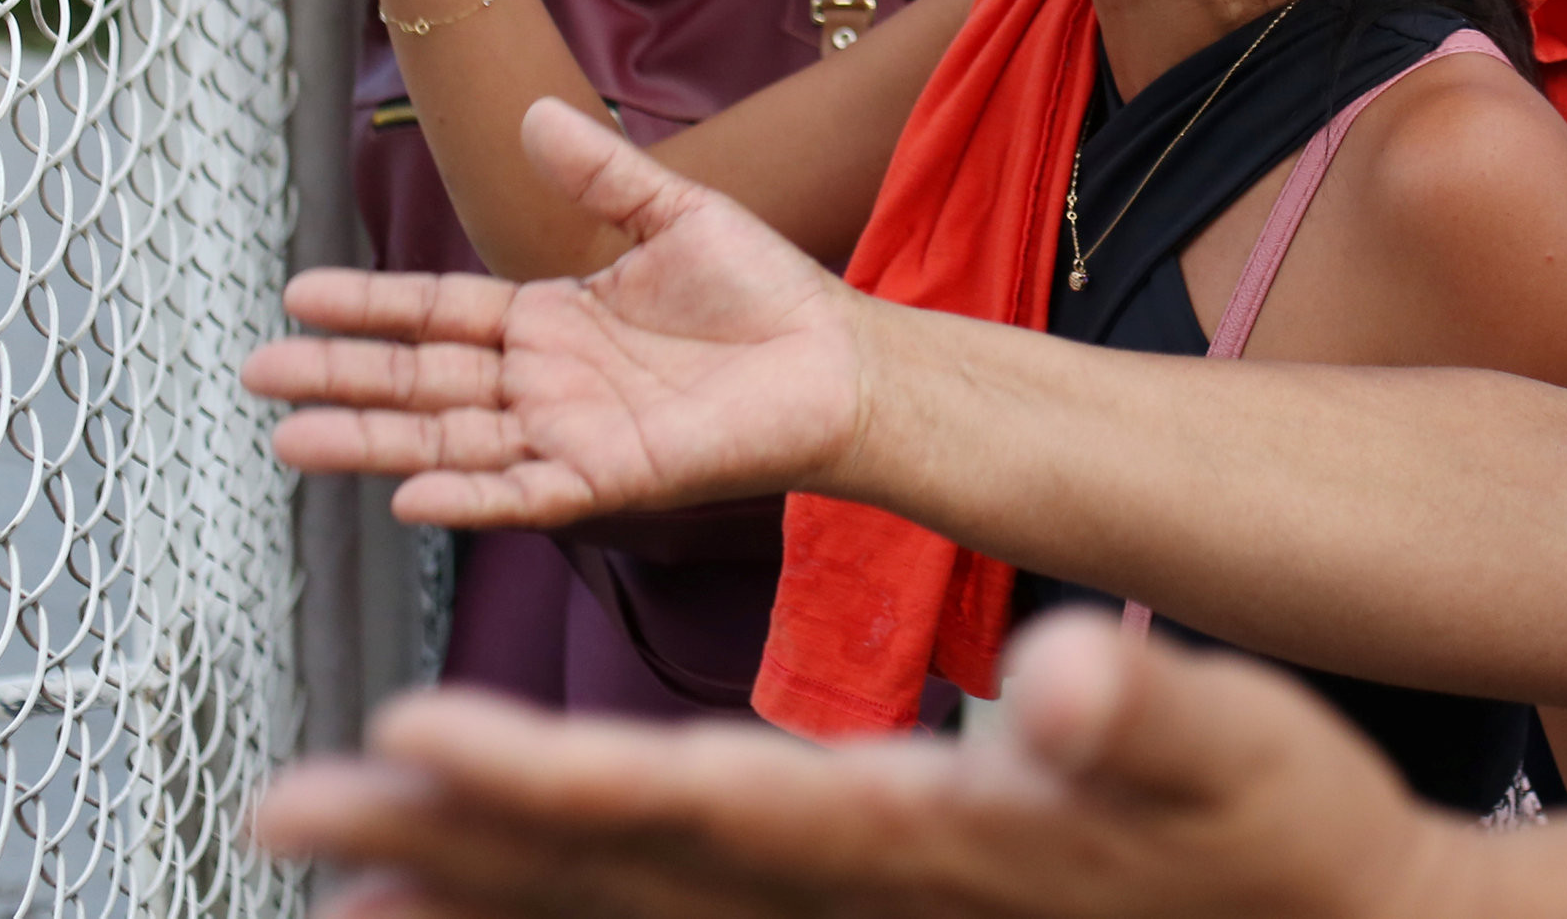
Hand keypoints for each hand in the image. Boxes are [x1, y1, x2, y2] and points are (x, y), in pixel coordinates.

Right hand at [245, 97, 874, 524]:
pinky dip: (470, 495)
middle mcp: (546, 382)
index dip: (369, 304)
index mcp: (552, 319)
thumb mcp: (674, 213)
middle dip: (338, 378)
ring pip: (451, 440)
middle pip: (421, 380)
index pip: (437, 312)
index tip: (296, 294)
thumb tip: (533, 114)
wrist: (837, 359)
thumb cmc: (765, 292)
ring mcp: (571, 434)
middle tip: (256, 374)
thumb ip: (601, 172)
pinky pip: (526, 493)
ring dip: (373, 443)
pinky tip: (408, 494)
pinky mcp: (613, 479)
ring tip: (292, 440)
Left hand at [253, 612, 1462, 918]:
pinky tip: (476, 897)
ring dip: (468, 884)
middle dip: (443, 841)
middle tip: (285, 801)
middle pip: (612, 875)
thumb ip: (1142, 711)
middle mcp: (853, 898)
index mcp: (917, 842)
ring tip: (328, 863)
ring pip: (622, 910)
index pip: (702, 809)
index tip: (416, 740)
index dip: (551, 785)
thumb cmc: (1281, 838)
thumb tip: (1064, 671)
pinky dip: (563, 908)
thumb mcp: (1244, 750)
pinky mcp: (861, 912)